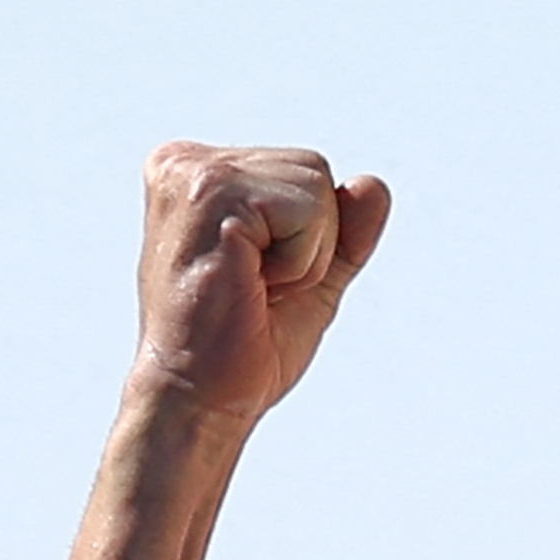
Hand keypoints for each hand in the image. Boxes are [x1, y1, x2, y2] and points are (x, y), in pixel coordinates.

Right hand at [128, 142, 392, 425]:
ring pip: (316, 186)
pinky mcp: (211, 193)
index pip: (305, 173)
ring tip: (249, 286)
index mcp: (196, 173)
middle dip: (309, 243)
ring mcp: (193, 172)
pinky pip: (308, 209)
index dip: (306, 240)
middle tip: (253, 288)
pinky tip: (248, 284)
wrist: (200, 398)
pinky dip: (299, 261)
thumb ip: (345, 232)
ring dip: (303, 255)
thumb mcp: (310, 278)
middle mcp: (185, 161)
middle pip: (315, 171)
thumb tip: (374, 184)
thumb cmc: (242, 348)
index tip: (253, 280)